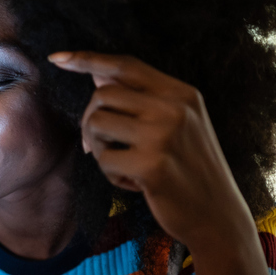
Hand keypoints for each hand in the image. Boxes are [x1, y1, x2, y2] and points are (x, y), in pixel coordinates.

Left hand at [48, 51, 255, 251]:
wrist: (218, 215)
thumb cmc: (189, 168)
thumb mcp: (178, 124)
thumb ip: (141, 98)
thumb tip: (97, 75)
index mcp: (182, 93)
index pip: (125, 66)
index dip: (88, 60)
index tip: (57, 59)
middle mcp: (175, 108)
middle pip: (102, 95)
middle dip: (90, 121)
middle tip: (100, 145)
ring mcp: (164, 135)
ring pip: (96, 124)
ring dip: (99, 149)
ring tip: (124, 164)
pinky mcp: (152, 165)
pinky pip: (103, 160)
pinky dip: (112, 176)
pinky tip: (136, 185)